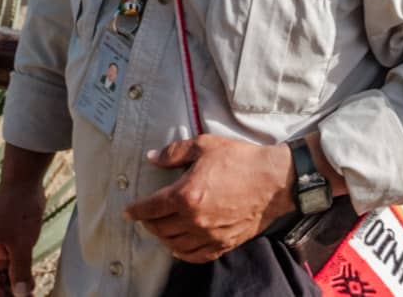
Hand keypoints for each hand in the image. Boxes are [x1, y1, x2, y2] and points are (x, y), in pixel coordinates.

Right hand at [0, 148, 52, 296]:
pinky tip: (33, 279)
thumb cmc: (19, 210)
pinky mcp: (13, 239)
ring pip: (7, 273)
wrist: (24, 182)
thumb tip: (22, 295)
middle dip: (10, 293)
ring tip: (32, 293)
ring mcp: (1, 245)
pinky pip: (14, 262)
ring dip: (17, 284)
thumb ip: (21, 271)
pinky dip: (22, 272)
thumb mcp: (21, 244)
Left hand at [123, 135, 292, 262]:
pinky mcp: (223, 243)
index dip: (136, 210)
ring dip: (162, 238)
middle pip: (160, 228)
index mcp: (186, 194)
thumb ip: (174, 153)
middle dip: (148, 223)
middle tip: (146, 217)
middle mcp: (194, 219)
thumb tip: (152, 158)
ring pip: (175, 244)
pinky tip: (178, 246)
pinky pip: (196, 256)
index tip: (128, 211)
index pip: (151, 208)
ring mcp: (209, 235)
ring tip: (160, 229)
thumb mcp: (204, 146)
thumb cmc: (240, 160)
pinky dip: (182, 253)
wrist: (274, 180)